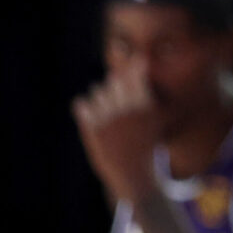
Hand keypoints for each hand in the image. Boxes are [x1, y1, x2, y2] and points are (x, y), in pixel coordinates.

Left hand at [73, 66, 160, 204]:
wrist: (133, 174)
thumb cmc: (143, 141)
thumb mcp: (151, 114)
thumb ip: (143, 86)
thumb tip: (137, 58)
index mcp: (145, 107)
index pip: (133, 75)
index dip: (131, 68)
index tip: (130, 68)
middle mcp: (127, 111)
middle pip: (114, 81)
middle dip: (115, 87)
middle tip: (118, 103)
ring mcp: (109, 121)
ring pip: (97, 91)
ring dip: (101, 97)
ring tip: (108, 113)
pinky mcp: (92, 131)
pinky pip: (81, 105)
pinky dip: (83, 107)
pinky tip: (91, 114)